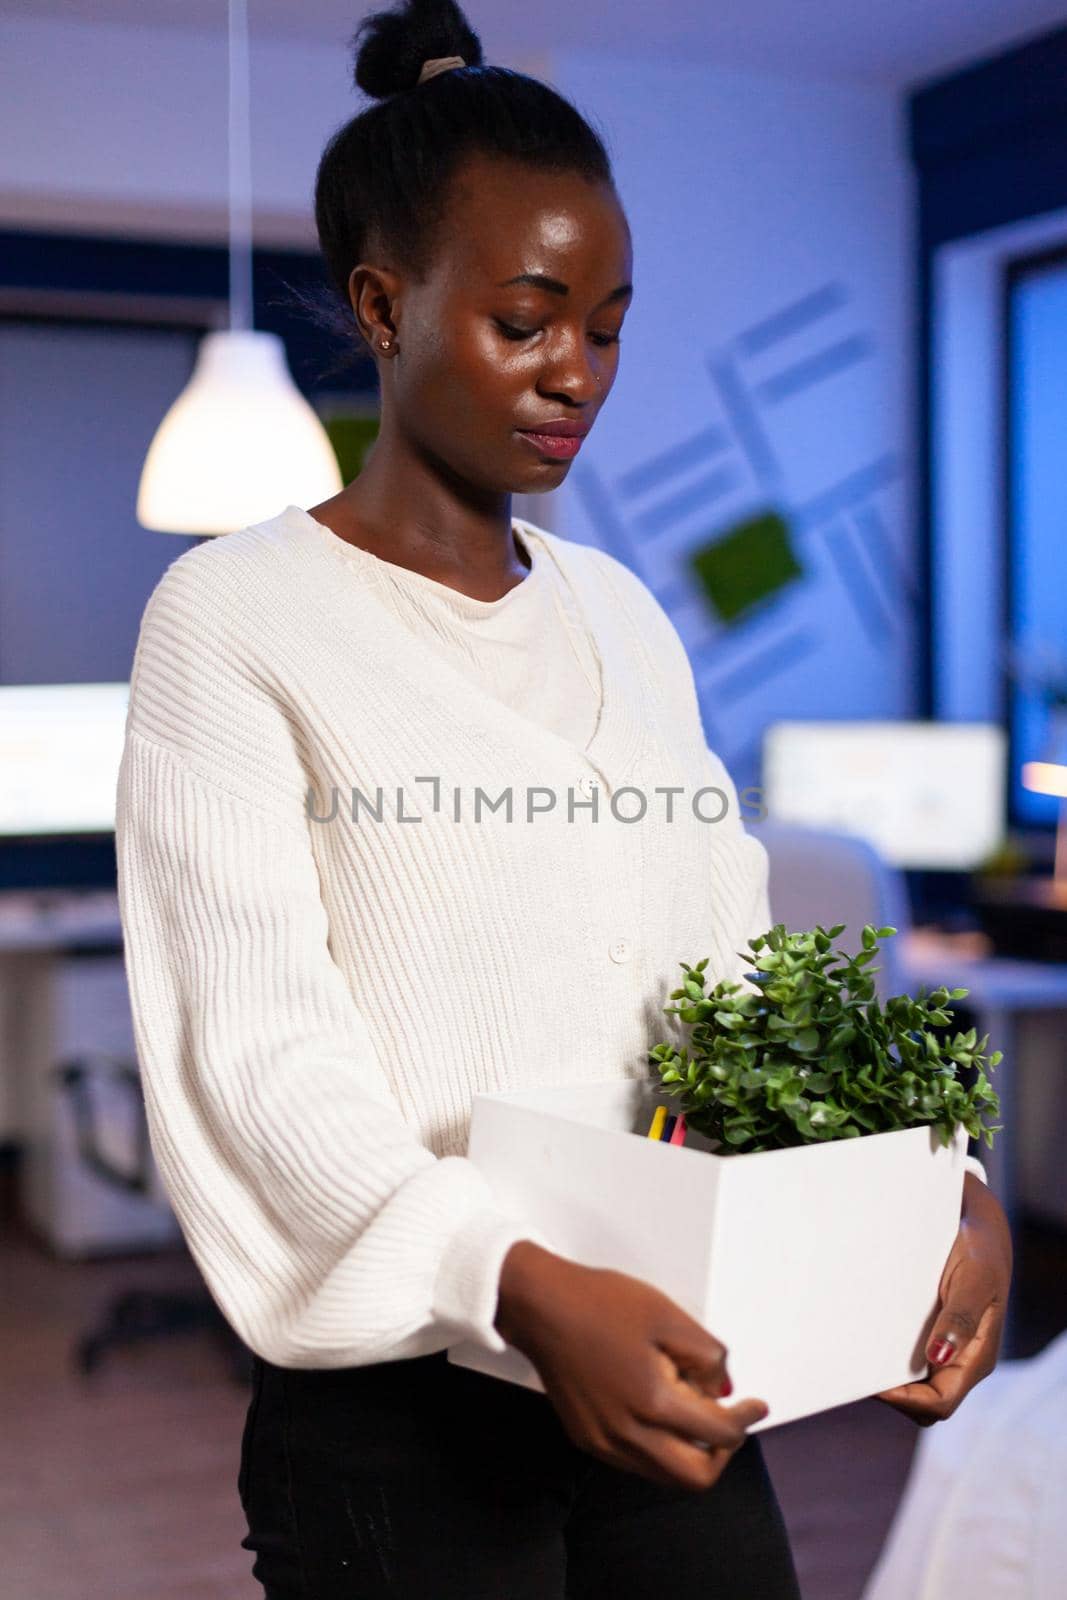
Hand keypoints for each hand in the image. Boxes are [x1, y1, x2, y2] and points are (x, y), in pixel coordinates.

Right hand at [495, 1241, 768, 1488]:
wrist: (542, 1306)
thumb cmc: (600, 1303)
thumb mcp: (668, 1315)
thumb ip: (707, 1355)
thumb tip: (723, 1388)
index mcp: (651, 1402)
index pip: (718, 1434)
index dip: (745, 1419)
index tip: (755, 1405)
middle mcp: (627, 1435)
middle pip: (695, 1477)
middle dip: (722, 1452)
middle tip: (729, 1421)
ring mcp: (604, 1443)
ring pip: (665, 1475)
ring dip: (691, 1453)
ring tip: (694, 1412)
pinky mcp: (587, 1439)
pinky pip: (637, 1462)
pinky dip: (661, 1448)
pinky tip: (661, 1412)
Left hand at [876, 1171, 1012, 1424]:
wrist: (976, 1226)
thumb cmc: (979, 1250)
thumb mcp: (974, 1278)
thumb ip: (959, 1316)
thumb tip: (937, 1355)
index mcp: (976, 1358)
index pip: (940, 1402)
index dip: (907, 1401)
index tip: (874, 1384)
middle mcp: (960, 1359)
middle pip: (924, 1402)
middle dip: (892, 1396)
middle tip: (853, 1374)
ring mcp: (945, 1348)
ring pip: (914, 1383)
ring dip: (886, 1378)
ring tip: (852, 1360)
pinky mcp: (931, 1332)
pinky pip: (908, 1358)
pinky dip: (885, 1357)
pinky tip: (862, 1341)